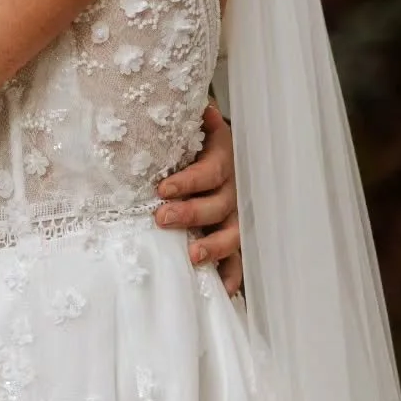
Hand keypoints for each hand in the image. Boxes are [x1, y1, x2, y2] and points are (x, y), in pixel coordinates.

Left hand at [157, 102, 242, 295]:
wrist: (220, 153)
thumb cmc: (195, 142)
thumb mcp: (193, 127)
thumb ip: (191, 120)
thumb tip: (203, 110)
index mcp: (224, 160)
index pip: (209, 172)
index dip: (189, 182)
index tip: (162, 189)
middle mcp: (234, 189)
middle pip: (219, 205)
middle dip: (192, 214)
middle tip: (162, 219)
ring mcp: (236, 216)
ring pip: (233, 234)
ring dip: (213, 247)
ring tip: (190, 256)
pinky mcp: (233, 236)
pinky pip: (238, 259)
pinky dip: (231, 275)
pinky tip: (221, 290)